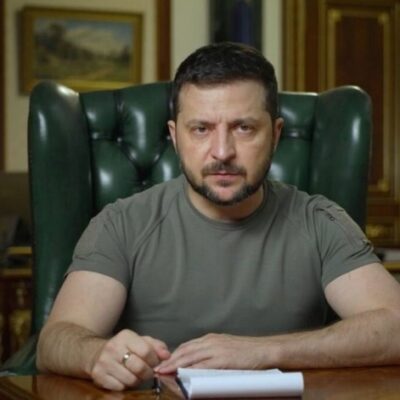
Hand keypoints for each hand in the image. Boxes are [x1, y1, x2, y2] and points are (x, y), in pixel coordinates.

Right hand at [89, 329, 169, 390]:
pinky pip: (119, 387)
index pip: (146, 351)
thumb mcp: (140, 341)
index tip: (155, 363)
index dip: (154, 360)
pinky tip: (124, 378)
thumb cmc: (124, 347)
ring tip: (136, 375)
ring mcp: (104, 362)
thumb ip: (156, 346)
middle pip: (139, 367)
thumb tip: (167, 355)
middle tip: (148, 372)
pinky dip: (125, 386)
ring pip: (130, 380)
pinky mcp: (98, 376)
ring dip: (137, 381)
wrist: (96, 353)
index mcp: (125, 336)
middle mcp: (113, 347)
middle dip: (148, 373)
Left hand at [155, 333, 269, 373]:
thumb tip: (199, 363)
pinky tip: (182, 374)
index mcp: (211, 339)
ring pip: (190, 356)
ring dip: (175, 365)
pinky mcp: (223, 359)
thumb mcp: (226, 348)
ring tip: (164, 372)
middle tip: (158, 368)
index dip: (174, 355)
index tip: (163, 362)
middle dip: (170, 360)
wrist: (264, 350)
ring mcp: (217, 349)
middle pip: (185, 350)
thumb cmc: (248, 351)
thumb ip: (212, 354)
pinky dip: (190, 370)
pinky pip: (203, 365)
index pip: (187, 346)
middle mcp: (211, 341)